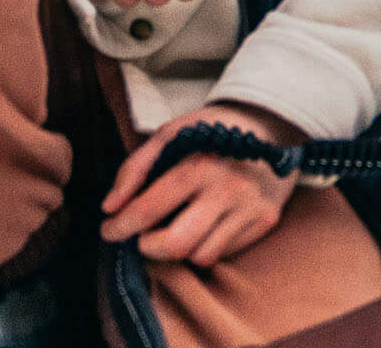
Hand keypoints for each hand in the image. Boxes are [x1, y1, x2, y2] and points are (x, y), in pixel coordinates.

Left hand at [100, 101, 304, 265]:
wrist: (271, 124)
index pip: (149, 210)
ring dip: (180, 248)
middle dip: (149, 248)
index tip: (109, 231)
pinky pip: (225, 252)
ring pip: (201, 256)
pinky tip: (204, 225)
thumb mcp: (170, 134)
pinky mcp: (266, 220)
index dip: (121, 227)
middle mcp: (228, 189)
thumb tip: (110, 208)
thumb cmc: (211, 130)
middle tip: (143, 237)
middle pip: (176, 245)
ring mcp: (250, 208)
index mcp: (199, 164)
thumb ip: (135, 168)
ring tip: (177, 227)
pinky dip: (207, 245)